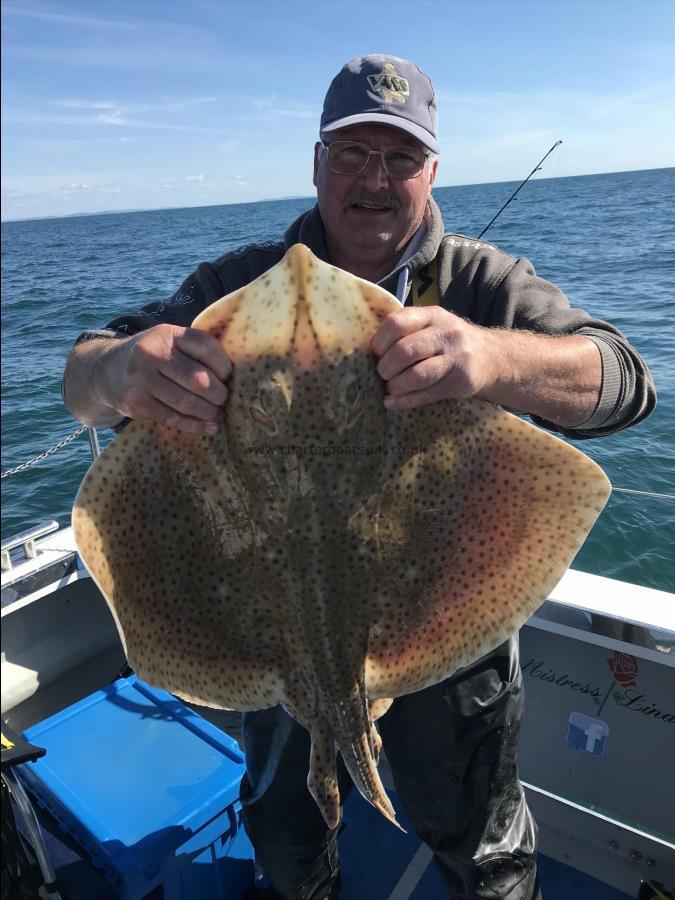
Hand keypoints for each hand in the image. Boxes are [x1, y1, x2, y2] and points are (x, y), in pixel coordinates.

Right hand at [104, 324, 231, 433]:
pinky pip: (173, 418)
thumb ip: (194, 350)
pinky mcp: (137, 403)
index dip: (224, 365)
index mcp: (168, 334)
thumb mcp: (168, 341)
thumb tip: (234, 374)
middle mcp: (153, 353)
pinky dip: (195, 426)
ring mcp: (143, 379)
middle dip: (219, 394)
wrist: (107, 371)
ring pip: (187, 402)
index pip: (206, 347)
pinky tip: (209, 428)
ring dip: (209, 412)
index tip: (230, 377)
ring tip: (219, 415)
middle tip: (226, 400)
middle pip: (199, 379)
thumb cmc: (152, 357)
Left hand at [371, 307, 493, 409]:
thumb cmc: (449, 343)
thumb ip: (406, 332)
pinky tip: (393, 403)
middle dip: (386, 367)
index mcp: (432, 315)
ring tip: (390, 389)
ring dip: (396, 386)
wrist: (492, 358)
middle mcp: (446, 334)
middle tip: (382, 374)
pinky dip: (405, 401)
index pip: (397, 323)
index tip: (376, 353)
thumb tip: (368, 351)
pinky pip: (427, 395)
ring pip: (417, 376)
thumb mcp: (432, 326)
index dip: (380, 341)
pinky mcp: (461, 382)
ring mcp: (456, 358)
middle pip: (405, 351)